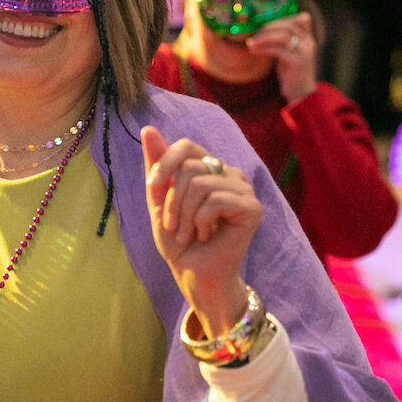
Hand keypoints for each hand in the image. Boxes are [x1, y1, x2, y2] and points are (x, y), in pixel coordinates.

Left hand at [142, 125, 262, 336]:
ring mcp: (243, 189)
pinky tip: (207, 235)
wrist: (193, 273)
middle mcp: (228, 172)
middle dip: (172, 200)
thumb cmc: (177, 237)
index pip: (186, 146)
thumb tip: (147, 128)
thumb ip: (157, 163)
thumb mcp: (159, 198)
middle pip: (191, 168)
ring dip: (185, 215)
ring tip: (188, 234)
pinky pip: (216, 200)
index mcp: (208, 166)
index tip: (152, 189)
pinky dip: (201, 221)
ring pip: (201, 184)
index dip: (165, 164)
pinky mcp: (253, 207)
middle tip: (172, 225)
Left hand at [246, 12, 316, 103]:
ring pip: (282, 36)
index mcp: (307, 38)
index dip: (279, 20)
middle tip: (253, 34)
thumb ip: (281, 40)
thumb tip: (262, 28)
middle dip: (267, 28)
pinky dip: (264, 48)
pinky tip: (253, 50)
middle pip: (287, 26)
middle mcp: (309, 42)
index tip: (262, 26)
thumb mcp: (287, 52)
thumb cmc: (291, 72)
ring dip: (263, 37)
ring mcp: (305, 51)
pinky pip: (278, 49)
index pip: (296, 19)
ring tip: (250, 42)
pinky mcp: (298, 61)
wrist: (300, 94)